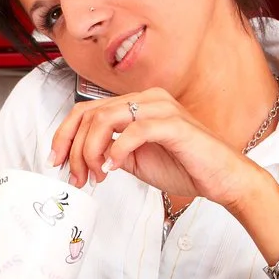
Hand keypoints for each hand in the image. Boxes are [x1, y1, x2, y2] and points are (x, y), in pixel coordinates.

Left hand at [51, 87, 262, 209]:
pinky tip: (114, 168)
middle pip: (90, 113)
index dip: (64, 135)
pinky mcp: (174, 124)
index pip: (87, 110)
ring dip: (92, 151)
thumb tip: (81, 157)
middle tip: (76, 177)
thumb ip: (110, 150)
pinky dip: (117, 150)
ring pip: (106, 118)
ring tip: (96, 175)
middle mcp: (147, 99)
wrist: (221, 179)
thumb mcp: (135, 159)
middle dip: (74, 149)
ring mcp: (161, 108)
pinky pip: (134, 129)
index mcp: (136, 104)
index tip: (57, 161)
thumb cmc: (184, 167)